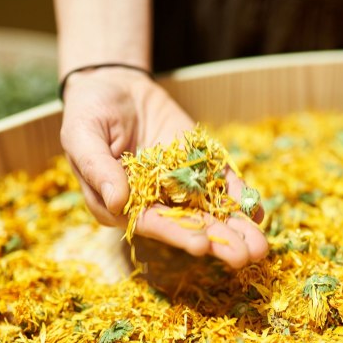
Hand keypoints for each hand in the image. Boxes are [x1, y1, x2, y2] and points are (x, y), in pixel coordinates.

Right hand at [59, 67, 268, 267]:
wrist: (114, 85)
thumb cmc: (88, 112)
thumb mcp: (82, 134)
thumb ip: (97, 167)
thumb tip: (117, 201)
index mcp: (122, 205)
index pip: (152, 224)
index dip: (177, 234)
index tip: (202, 245)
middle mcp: (154, 202)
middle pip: (189, 225)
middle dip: (218, 241)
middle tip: (244, 257)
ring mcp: (180, 186)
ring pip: (211, 212)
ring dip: (236, 230)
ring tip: (260, 248)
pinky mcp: (199, 167)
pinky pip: (222, 186)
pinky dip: (240, 199)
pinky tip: (257, 213)